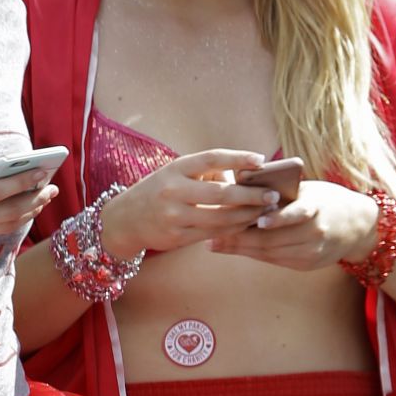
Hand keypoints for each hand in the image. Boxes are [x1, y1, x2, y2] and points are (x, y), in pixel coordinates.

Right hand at [97, 150, 275, 258]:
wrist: (124, 221)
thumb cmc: (158, 191)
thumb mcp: (175, 174)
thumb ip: (205, 173)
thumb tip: (241, 178)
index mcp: (175, 169)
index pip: (211, 159)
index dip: (238, 158)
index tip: (260, 160)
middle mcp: (174, 191)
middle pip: (221, 193)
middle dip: (251, 195)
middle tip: (271, 195)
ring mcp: (174, 216)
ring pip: (220, 217)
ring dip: (246, 215)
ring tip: (263, 211)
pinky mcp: (177, 237)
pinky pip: (212, 233)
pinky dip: (232, 228)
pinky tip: (245, 223)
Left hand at [207, 180, 381, 271]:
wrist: (358, 225)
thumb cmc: (326, 200)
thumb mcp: (308, 190)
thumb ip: (280, 192)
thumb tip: (240, 189)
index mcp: (316, 206)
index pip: (283, 214)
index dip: (254, 218)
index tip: (229, 217)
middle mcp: (315, 231)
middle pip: (269, 238)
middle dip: (238, 237)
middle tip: (212, 234)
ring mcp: (311, 251)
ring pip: (268, 252)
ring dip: (240, 248)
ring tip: (217, 243)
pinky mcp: (307, 264)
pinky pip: (275, 260)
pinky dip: (254, 254)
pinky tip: (237, 250)